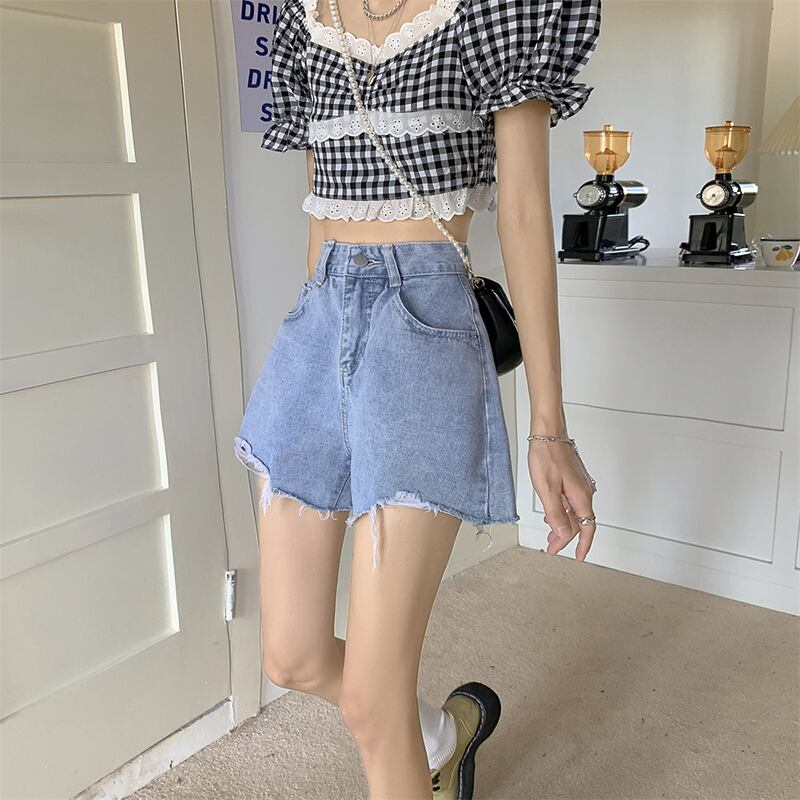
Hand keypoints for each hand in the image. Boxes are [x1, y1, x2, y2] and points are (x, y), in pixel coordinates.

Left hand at [528, 438, 596, 560]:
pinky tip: (553, 514)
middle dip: (566, 537)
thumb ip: (556, 514)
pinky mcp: (572, 479)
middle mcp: (584, 491)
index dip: (583, 545)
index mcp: (580, 496)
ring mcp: (579, 485)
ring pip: (574, 512)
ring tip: (550, 535)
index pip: (586, 528)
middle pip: (579, 522)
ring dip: (563, 525)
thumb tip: (564, 535)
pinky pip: (571, 502)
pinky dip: (562, 512)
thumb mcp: (547, 489)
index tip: (579, 557)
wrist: (547, 431)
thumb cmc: (546, 455)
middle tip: (552, 548)